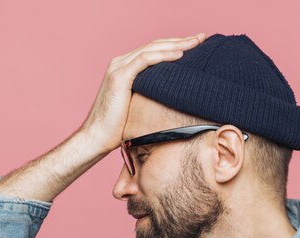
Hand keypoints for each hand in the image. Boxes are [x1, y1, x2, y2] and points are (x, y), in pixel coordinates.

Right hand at [79, 32, 205, 151]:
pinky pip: (145, 60)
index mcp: (124, 67)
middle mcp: (120, 62)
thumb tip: (174, 96)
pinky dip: (163, 56)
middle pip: (155, 45)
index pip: (154, 50)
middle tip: (202, 37)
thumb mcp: (139, 105)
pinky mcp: (119, 76)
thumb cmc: (118, 127)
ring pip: (152, 49)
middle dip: (180, 40)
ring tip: (196, 43)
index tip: (195, 45)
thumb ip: (151, 94)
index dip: (175, 45)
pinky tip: (180, 55)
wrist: (97, 137)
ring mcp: (119, 67)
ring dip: (176, 44)